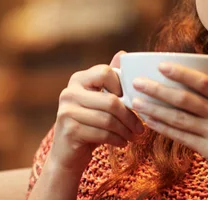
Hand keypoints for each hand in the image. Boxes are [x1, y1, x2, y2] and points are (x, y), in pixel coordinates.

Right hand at [48, 51, 144, 174]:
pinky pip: (102, 133)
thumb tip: (123, 53)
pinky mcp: (69, 130)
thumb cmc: (90, 123)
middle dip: (130, 116)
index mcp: (78, 79)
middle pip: (111, 100)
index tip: (131, 101)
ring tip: (134, 136)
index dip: (122, 87)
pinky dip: (117, 139)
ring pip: (108, 119)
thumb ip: (111, 79)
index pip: (105, 73)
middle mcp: (69, 92)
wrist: (68, 154)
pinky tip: (122, 142)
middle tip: (141, 128)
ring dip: (126, 130)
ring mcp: (66, 111)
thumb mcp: (100, 100)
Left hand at [130, 63, 207, 196]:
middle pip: (185, 99)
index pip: (204, 81)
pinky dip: (163, 127)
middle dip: (158, 90)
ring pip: (178, 118)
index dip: (181, 72)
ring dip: (154, 109)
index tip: (161, 65)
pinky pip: (180, 136)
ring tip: (136, 102)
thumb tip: (188, 80)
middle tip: (138, 82)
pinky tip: (150, 120)